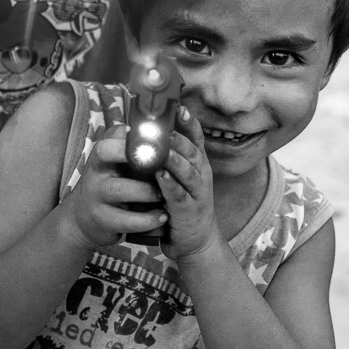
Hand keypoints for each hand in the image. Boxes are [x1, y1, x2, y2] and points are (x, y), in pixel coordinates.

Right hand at [65, 124, 167, 249]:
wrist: (85, 217)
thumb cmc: (111, 182)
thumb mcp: (115, 162)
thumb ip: (132, 145)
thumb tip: (161, 126)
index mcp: (102, 153)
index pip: (112, 136)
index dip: (133, 137)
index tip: (156, 141)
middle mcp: (95, 171)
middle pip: (107, 153)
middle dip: (135, 157)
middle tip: (162, 167)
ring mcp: (95, 195)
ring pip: (119, 189)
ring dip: (147, 192)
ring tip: (164, 195)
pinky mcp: (102, 220)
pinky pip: (125, 220)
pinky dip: (147, 219)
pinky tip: (162, 216)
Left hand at [156, 106, 218, 261]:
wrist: (197, 241)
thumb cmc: (181, 203)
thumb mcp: (179, 176)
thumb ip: (168, 155)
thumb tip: (148, 130)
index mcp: (197, 163)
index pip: (195, 137)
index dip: (188, 122)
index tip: (179, 107)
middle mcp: (201, 174)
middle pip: (191, 150)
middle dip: (177, 136)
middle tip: (163, 124)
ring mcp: (197, 192)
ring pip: (187, 170)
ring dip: (174, 157)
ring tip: (162, 146)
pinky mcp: (189, 210)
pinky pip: (179, 194)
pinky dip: (169, 183)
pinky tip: (160, 175)